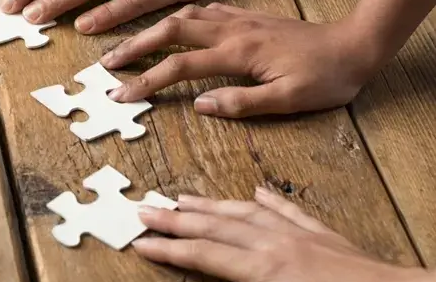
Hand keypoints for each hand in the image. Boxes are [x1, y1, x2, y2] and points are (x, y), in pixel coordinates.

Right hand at [101, 4, 388, 117]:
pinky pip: (205, 11)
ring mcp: (239, 20)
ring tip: (130, 45)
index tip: (121, 95)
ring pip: (184, 16)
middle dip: (135, 46)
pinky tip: (173, 26)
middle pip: (170, 31)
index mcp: (238, 54)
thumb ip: (242, 103)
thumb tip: (199, 105)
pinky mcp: (248, 18)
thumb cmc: (325, 78)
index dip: (147, 81)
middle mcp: (232, 31)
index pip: (179, 67)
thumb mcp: (288, 100)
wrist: (355, 44)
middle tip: (108, 64)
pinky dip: (180, 18)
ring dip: (152, 29)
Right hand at [133, 187, 432, 281]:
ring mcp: (300, 237)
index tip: (142, 242)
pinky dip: (267, 201)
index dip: (170, 249)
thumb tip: (214, 277)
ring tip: (184, 200)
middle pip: (215, 228)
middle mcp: (276, 247)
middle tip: (145, 210)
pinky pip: (289, 211)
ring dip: (210, 206)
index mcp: (264, 270)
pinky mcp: (324, 235)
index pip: (204, 255)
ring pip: (245, 213)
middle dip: (176, 221)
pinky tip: (253, 191)